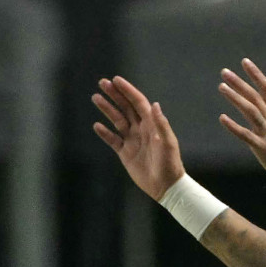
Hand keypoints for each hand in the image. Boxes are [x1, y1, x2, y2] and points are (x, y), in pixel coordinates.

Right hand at [92, 76, 184, 200]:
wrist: (165, 186)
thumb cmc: (170, 163)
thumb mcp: (168, 143)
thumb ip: (161, 124)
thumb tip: (155, 104)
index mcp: (151, 124)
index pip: (137, 102)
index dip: (127, 90)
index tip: (116, 80)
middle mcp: (141, 129)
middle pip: (125, 107)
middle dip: (114, 94)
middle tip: (102, 82)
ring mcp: (132, 140)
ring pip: (116, 120)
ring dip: (106, 109)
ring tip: (95, 98)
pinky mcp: (125, 153)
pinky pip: (112, 140)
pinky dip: (104, 133)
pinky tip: (97, 125)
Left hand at [218, 59, 265, 204]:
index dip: (255, 74)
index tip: (244, 62)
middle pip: (255, 96)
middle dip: (240, 83)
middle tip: (224, 72)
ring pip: (250, 111)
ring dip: (235, 98)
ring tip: (222, 87)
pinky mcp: (262, 148)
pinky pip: (246, 135)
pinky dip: (234, 126)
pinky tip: (222, 118)